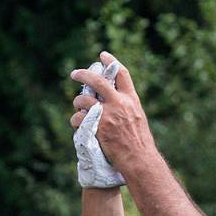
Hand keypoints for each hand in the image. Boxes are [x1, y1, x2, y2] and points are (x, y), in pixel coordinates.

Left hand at [69, 52, 155, 175]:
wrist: (140, 159)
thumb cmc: (140, 143)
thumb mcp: (137, 119)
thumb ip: (125, 107)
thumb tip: (112, 100)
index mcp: (131, 100)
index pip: (122, 73)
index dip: (111, 61)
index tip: (103, 55)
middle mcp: (119, 104)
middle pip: (98, 81)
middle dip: (84, 74)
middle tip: (75, 74)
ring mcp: (107, 115)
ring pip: (83, 100)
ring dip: (77, 103)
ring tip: (78, 108)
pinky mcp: (97, 128)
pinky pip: (79, 118)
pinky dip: (76, 120)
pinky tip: (78, 125)